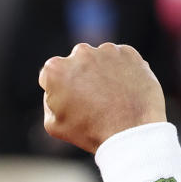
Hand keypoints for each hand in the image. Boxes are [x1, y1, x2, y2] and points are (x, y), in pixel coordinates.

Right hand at [39, 43, 165, 152]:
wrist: (131, 131)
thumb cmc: (89, 131)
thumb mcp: (53, 124)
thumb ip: (49, 100)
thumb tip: (58, 89)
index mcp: (55, 69)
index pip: (50, 76)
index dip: (58, 92)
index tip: (70, 104)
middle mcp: (79, 53)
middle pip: (75, 64)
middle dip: (79, 77)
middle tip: (91, 101)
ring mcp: (106, 50)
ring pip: (98, 60)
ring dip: (101, 74)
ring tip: (110, 98)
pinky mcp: (128, 53)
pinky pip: (120, 60)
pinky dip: (121, 72)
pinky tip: (123, 92)